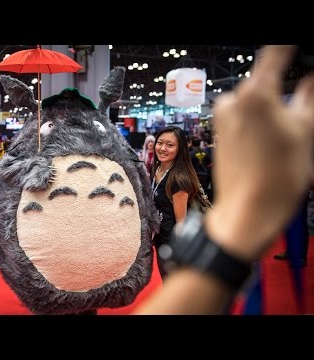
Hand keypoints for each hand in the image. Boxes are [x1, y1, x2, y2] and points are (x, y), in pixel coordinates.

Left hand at [206, 45, 313, 260]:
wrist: (247, 210)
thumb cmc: (275, 176)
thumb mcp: (306, 130)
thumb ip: (309, 97)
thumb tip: (310, 81)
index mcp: (254, 94)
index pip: (274, 55)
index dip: (288, 49)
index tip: (295, 48)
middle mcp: (231, 102)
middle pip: (264, 83)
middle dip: (283, 92)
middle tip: (299, 115)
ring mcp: (222, 119)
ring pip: (254, 103)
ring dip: (270, 110)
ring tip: (285, 137)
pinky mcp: (219, 133)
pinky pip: (243, 118)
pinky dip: (258, 122)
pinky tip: (269, 144)